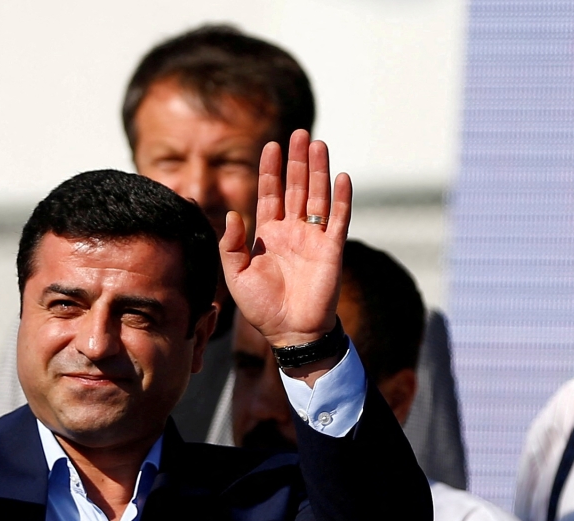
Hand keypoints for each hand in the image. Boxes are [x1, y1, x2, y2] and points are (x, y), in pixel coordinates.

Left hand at [219, 130, 350, 347]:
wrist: (289, 331)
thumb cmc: (260, 306)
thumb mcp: (235, 274)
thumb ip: (231, 244)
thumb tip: (232, 213)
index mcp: (268, 234)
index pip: (270, 194)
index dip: (270, 171)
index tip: (270, 145)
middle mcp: (292, 231)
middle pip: (296, 188)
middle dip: (297, 161)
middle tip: (299, 134)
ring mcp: (313, 238)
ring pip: (317, 196)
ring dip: (319, 171)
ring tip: (318, 144)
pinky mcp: (331, 249)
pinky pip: (338, 219)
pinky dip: (341, 198)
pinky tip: (342, 177)